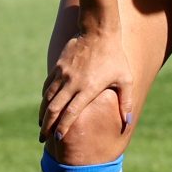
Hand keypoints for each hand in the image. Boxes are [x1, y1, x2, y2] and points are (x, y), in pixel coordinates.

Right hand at [41, 20, 136, 143]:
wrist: (99, 32)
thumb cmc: (115, 57)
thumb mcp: (126, 79)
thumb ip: (126, 102)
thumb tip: (129, 122)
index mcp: (88, 88)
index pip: (71, 112)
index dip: (63, 127)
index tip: (58, 139)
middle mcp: (72, 83)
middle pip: (54, 109)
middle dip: (47, 126)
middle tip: (42, 138)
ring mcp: (63, 75)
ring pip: (47, 99)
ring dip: (42, 114)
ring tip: (41, 126)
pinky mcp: (57, 67)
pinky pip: (47, 87)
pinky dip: (44, 99)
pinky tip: (45, 106)